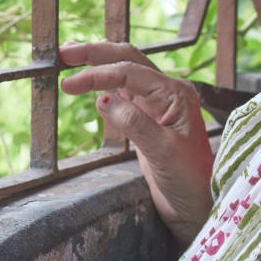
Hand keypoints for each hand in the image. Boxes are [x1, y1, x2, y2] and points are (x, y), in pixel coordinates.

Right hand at [58, 41, 213, 245]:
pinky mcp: (148, 119)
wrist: (196, 207)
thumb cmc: (189, 181)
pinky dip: (104, 84)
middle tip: (64, 53)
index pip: (131, 71)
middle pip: (128, 60)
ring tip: (71, 58)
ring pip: (124, 74)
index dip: (98, 74)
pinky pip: (124, 93)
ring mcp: (157, 105)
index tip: (69, 84)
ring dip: (99, 64)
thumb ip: (134, 123)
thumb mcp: (163, 152)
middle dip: (96, 54)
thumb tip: (102, 98)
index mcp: (176, 93)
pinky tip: (91, 81)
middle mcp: (168, 92)